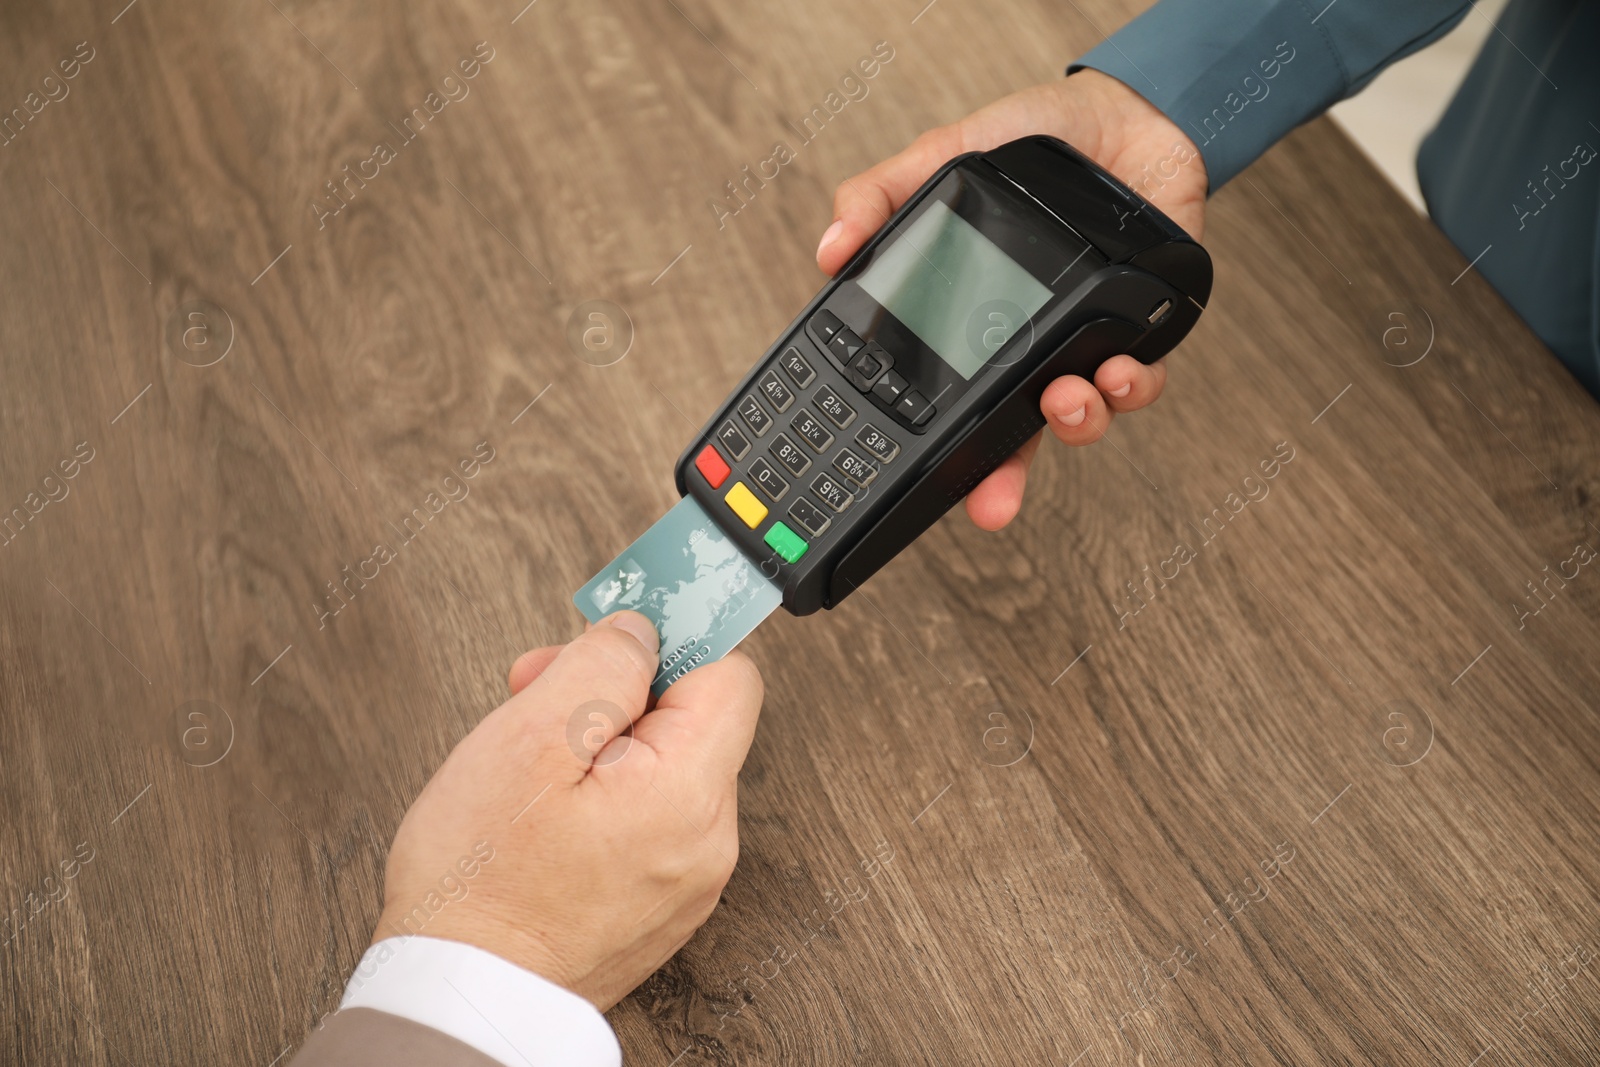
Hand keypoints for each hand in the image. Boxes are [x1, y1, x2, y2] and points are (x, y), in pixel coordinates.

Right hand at [375, 611, 763, 1010]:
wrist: (460, 995)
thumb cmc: (479, 883)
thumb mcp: (528, 741)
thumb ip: (600, 668)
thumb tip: (641, 631)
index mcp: (689, 794)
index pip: (729, 673)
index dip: (667, 641)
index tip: (616, 636)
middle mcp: (707, 840)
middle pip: (692, 718)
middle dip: (617, 692)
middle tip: (538, 694)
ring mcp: (688, 877)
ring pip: (665, 766)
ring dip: (603, 742)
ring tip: (531, 758)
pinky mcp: (660, 900)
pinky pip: (650, 816)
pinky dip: (606, 795)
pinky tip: (546, 805)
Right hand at [816, 70, 1206, 529]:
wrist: (1119, 114)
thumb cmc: (1028, 143)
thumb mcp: (934, 160)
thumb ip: (877, 197)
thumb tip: (830, 252)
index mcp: (973, 327)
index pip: (946, 402)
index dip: (935, 449)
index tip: (911, 483)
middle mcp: (1029, 350)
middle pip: (1010, 437)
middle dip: (999, 479)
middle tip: (989, 505)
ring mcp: (1086, 345)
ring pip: (1080, 418)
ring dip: (1074, 424)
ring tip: (1063, 399)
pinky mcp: (1145, 330)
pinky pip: (1143, 382)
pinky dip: (1133, 387)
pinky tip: (1119, 369)